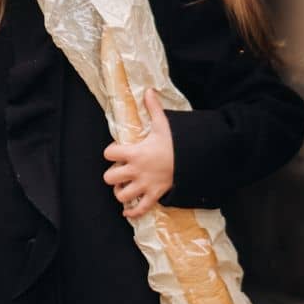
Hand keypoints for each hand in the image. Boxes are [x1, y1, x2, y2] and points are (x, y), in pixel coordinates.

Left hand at [103, 88, 174, 218]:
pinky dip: (132, 212)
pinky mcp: (155, 195)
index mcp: (135, 152)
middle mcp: (136, 171)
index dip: (110, 152)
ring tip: (125, 186)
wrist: (195, 159)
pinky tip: (128, 210)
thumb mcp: (164, 124)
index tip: (117, 151)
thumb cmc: (177, 142)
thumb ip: (153, 108)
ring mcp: (145, 185)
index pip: (108, 153)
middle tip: (121, 171)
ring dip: (121, 192)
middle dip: (113, 175)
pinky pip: (139, 209)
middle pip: (109, 178)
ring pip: (121, 195)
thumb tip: (148, 91)